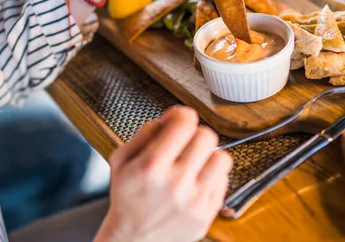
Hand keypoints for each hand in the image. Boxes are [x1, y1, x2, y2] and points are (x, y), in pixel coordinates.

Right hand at [94, 107, 232, 241]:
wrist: (133, 240)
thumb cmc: (127, 197)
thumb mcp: (121, 160)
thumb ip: (145, 132)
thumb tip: (171, 117)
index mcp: (151, 166)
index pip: (185, 122)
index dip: (182, 114)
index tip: (178, 119)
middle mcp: (175, 183)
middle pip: (207, 136)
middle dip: (195, 134)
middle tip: (185, 143)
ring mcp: (194, 201)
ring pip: (222, 158)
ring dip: (209, 155)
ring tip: (195, 162)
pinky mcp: (207, 214)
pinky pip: (223, 182)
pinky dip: (211, 177)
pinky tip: (195, 181)